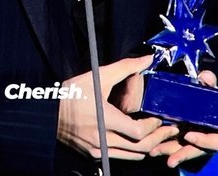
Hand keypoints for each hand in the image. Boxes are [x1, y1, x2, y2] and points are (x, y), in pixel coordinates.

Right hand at [57, 55, 179, 160]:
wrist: (48, 112)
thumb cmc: (72, 94)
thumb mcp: (97, 76)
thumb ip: (125, 67)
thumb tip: (147, 59)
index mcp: (105, 120)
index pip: (138, 132)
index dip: (153, 127)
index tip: (159, 118)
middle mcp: (103, 140)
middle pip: (140, 148)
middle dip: (158, 139)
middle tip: (168, 130)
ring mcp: (98, 151)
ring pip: (132, 156)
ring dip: (147, 147)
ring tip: (156, 135)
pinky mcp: (94, 155)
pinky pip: (120, 157)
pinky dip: (132, 150)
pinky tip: (136, 139)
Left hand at [149, 70, 217, 168]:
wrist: (199, 97)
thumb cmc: (207, 93)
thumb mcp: (209, 87)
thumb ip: (209, 81)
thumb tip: (205, 76)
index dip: (204, 141)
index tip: (188, 136)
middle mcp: (208, 139)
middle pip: (198, 151)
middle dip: (183, 153)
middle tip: (170, 157)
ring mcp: (195, 142)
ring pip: (184, 151)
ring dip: (170, 152)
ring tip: (155, 152)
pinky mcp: (184, 142)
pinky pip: (175, 148)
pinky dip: (164, 148)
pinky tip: (153, 149)